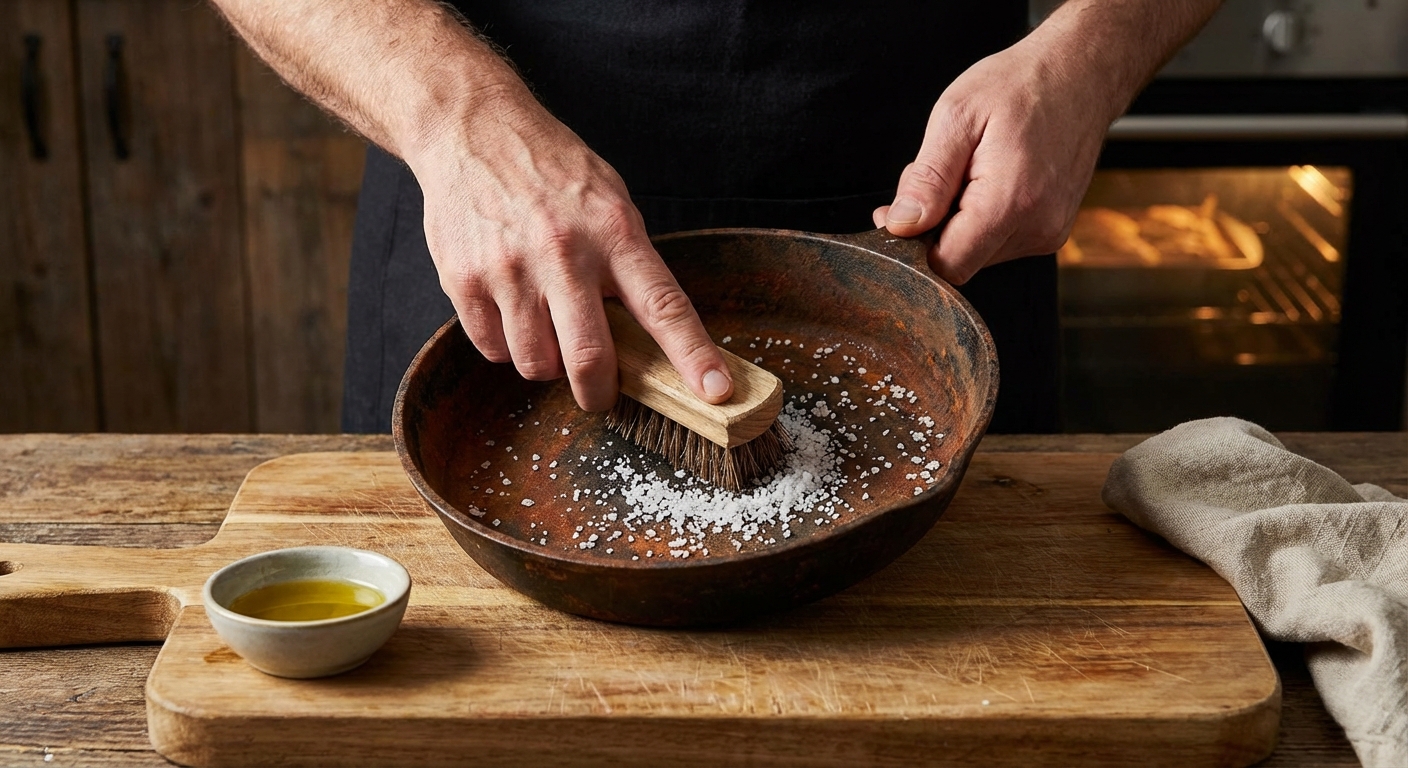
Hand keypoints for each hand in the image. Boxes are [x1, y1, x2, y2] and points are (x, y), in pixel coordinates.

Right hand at [406, 89, 732, 411]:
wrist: (472, 129)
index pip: (664, 306)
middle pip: (589, 357)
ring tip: (547, 329)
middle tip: (600, 394)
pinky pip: (493, 349)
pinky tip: (512, 312)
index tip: (716, 391)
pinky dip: (508, 347)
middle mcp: (563, 252)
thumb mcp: (610, 200)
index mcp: (613, 232)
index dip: (692, 355)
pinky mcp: (464, 280)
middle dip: (600, 392)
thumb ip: (630, 263)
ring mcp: (509, 269)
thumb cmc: (552, 170)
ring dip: (549, 364)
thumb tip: (650, 337)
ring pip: (537, 363)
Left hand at [873, 34, 1117, 284]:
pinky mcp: (1052, 230)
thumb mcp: (957, 116)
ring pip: (977, 253)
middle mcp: (1036, 228)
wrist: (1081, 72)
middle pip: (960, 260)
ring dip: (956, 222)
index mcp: (1009, 203)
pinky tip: (987, 179)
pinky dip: (981, 219)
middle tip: (936, 176)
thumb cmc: (1020, 85)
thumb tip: (902, 225)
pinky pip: (999, 242)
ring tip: (967, 170)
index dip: (911, 247)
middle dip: (933, 228)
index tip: (896, 215)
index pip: (946, 266)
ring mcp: (1048, 232)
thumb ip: (928, 179)